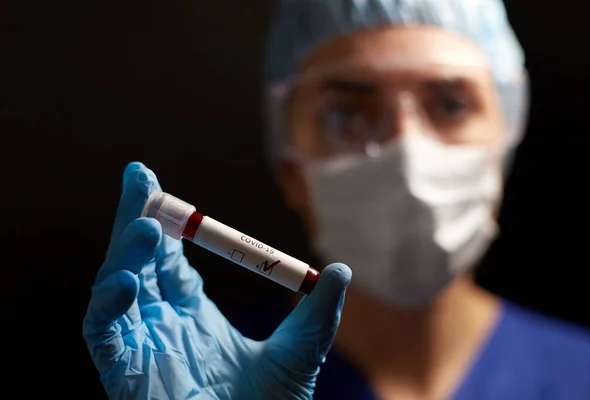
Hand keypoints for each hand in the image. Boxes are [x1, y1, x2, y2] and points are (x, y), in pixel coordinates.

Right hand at [83, 162, 350, 399]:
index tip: (160, 184)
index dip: (165, 222)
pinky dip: (108, 304)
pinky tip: (128, 279)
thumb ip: (318, 312)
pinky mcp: (124, 374)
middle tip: (139, 176)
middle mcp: (160, 324)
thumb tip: (341, 270)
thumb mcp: (301, 352)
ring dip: (125, 254)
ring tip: (146, 225)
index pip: (169, 258)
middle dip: (136, 217)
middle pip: (138, 261)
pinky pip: (102, 333)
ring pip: (115, 289)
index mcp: (192, 314)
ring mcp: (140, 347)